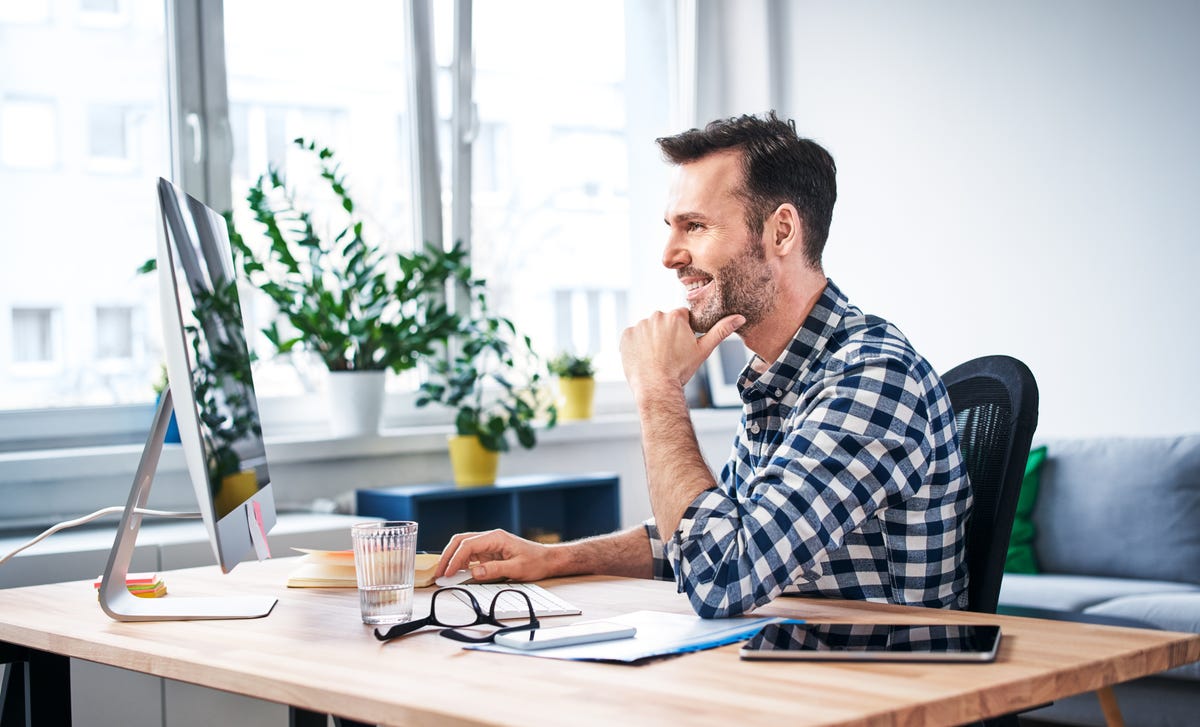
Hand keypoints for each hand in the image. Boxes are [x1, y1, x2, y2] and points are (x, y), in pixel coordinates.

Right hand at [434, 529, 555, 582]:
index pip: (468, 545)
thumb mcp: (517, 569)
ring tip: (444, 573)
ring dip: (452, 558)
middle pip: (461, 541)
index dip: (455, 559)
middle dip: (448, 556)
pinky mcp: (489, 551)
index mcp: (496, 538)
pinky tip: (456, 572)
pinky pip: (470, 554)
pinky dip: (460, 562)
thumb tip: (474, 572)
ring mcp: (489, 543)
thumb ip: (495, 570)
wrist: (547, 559)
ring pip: (463, 546)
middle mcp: (490, 538)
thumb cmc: (536, 561)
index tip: (447, 572)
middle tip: (439, 572)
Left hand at [620, 309, 744, 394]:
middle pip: (664, 322)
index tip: (681, 346)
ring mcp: (639, 325)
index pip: (681, 317)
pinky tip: (644, 358)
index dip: (683, 332)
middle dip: (667, 334)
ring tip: (656, 358)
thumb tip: (740, 317)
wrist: (656, 387)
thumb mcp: (703, 350)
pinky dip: (637, 345)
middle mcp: (656, 315)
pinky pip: (633, 337)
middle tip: (669, 354)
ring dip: (651, 339)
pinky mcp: (625, 335)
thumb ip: (721, 331)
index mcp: (676, 315)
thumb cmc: (681, 370)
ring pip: (648, 329)